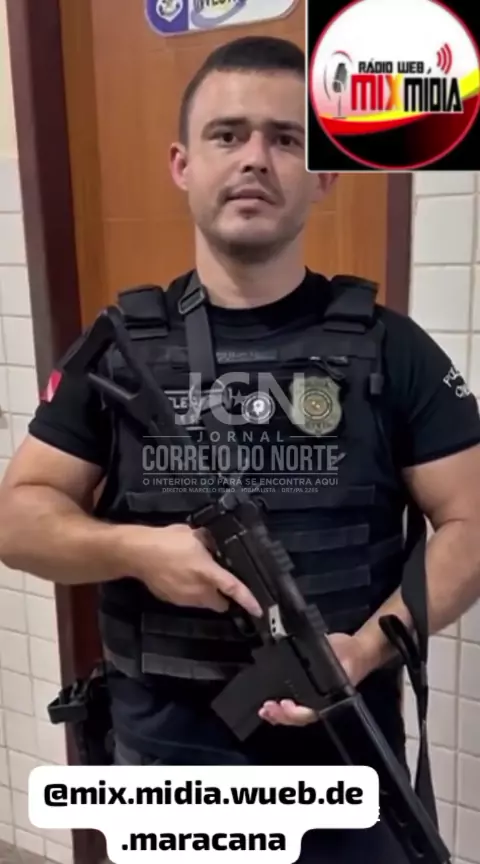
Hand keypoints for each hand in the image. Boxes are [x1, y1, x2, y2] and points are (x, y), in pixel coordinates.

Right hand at [119, 522, 261, 616]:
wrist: (137, 553)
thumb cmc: (166, 540)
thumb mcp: (192, 534)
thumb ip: (208, 542)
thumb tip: (216, 544)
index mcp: (206, 571)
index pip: (232, 588)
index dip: (248, 600)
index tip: (258, 610)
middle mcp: (198, 589)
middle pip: (220, 603)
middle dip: (223, 597)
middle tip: (219, 581)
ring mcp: (185, 598)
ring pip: (205, 603)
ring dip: (207, 594)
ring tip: (197, 576)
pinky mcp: (173, 601)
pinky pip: (189, 600)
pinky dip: (191, 594)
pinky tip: (182, 578)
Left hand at [258, 632, 372, 726]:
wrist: (357, 651)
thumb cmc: (349, 653)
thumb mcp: (340, 652)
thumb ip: (329, 659)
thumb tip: (317, 661)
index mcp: (331, 698)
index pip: (311, 712)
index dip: (296, 712)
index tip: (285, 704)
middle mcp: (321, 703)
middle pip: (300, 718)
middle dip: (282, 716)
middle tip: (267, 708)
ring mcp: (313, 699)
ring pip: (295, 715)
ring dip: (278, 714)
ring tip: (264, 710)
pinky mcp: (306, 692)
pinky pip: (293, 704)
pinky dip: (280, 706)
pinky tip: (269, 702)